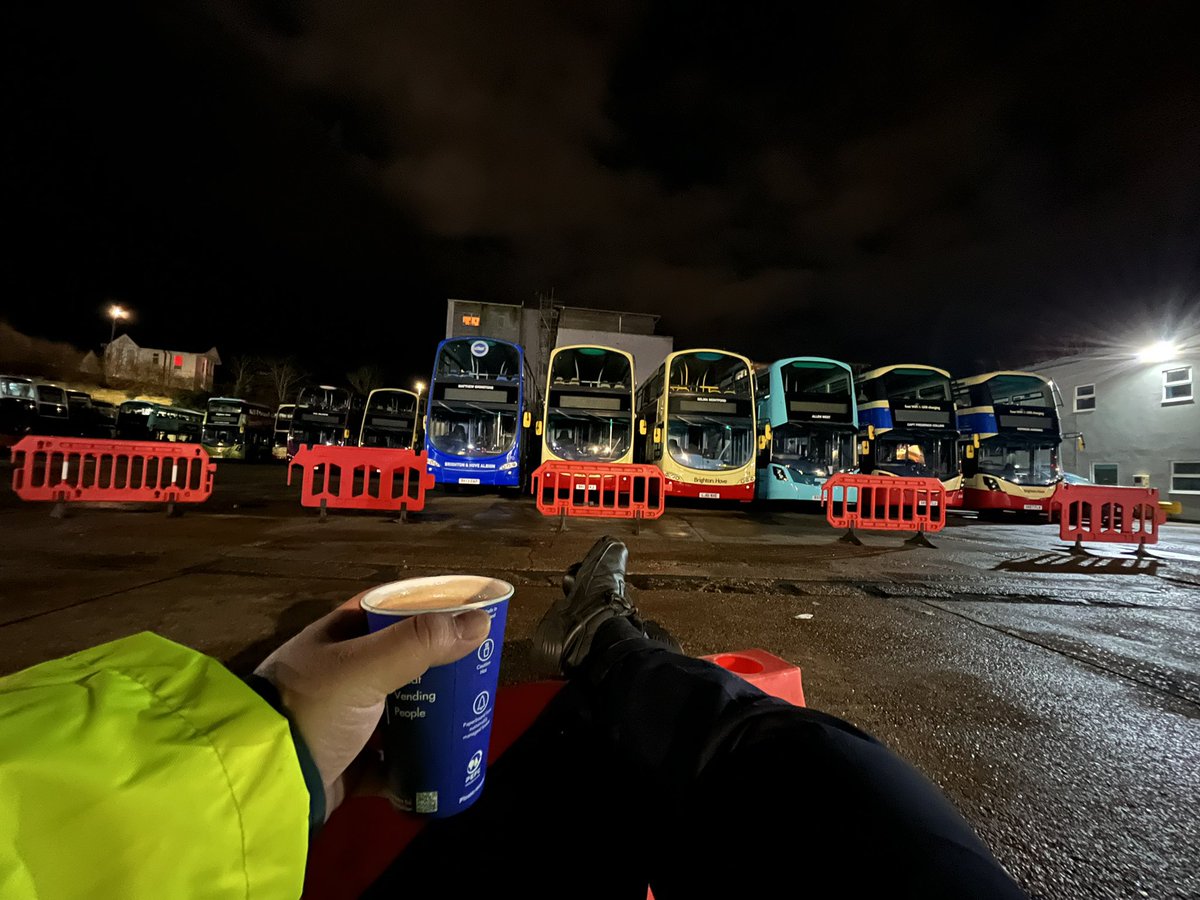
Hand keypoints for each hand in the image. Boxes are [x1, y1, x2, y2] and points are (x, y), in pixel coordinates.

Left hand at [254, 595, 490, 814]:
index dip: (429, 609)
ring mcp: (345, 720)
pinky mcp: (350, 763)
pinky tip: (444, 762)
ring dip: (431, 716)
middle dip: (440, 670)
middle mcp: (341, 674)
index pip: (390, 609)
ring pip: (400, 711)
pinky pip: (391, 759)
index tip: (469, 616)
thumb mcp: (364, 667)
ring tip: (469, 718)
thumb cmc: (310, 708)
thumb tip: (480, 620)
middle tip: (479, 674)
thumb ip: (420, 643)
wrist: (262, 784)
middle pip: (402, 663)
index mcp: (338, 637)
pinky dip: (415, 762)